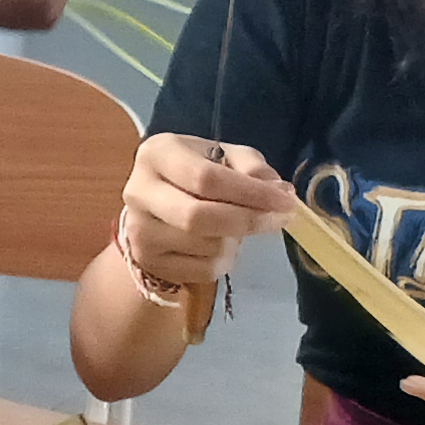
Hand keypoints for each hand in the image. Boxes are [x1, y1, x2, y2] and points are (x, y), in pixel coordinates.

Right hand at [117, 133, 295, 291]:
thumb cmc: (193, 174)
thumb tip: (279, 190)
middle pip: (199, 216)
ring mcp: (139, 230)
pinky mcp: (147, 261)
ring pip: (204, 246)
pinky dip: (225, 261)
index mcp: (157, 154)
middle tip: (279, 220)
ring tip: (239, 227)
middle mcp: (139, 191)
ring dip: (236, 240)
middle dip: (248, 220)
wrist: (154, 206)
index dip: (250, 192)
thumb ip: (251, 166)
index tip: (285, 200)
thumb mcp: (223, 155)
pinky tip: (222, 246)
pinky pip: (202, 270)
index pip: (205, 178)